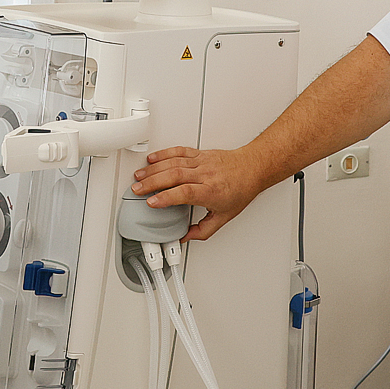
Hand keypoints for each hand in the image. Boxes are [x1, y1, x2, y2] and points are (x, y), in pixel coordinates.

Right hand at [130, 146, 268, 240]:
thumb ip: (203, 231)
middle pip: (174, 175)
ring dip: (154, 169)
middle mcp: (205, 175)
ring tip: (139, 176)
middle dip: (152, 182)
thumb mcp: (225, 217)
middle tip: (137, 189)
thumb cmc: (240, 190)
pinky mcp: (199, 154)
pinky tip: (152, 159)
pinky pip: (179, 151)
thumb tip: (186, 238)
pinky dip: (164, 154)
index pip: (185, 193)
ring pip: (174, 162)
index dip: (166, 197)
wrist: (252, 168)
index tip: (151, 202)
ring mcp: (201, 162)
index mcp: (211, 191)